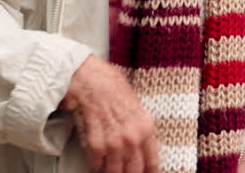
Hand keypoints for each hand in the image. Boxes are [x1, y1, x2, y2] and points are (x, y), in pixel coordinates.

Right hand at [61, 55, 158, 172]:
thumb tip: (142, 149)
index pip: (152, 161)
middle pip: (134, 170)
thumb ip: (141, 130)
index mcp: (146, 128)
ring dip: (112, 171)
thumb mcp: (138, 108)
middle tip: (126, 172)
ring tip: (111, 169)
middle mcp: (133, 137)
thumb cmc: (113, 90)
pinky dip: (97, 163)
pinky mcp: (96, 144)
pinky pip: (97, 163)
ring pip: (115, 171)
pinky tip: (98, 158)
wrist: (92, 81)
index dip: (149, 172)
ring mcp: (114, 142)